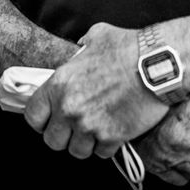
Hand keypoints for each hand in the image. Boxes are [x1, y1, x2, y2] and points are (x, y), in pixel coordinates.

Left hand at [23, 22, 167, 158]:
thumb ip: (83, 46)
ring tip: (97, 127)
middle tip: (76, 126)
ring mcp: (89, 125)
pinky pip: (101, 153)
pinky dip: (107, 145)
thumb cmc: (129, 47)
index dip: (41, 120)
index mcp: (60, 83)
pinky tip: (115, 129)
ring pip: (77, 151)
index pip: (33, 115)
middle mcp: (70, 107)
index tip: (50, 119)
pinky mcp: (111, 137)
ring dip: (86, 142)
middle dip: (63, 136)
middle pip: (52, 141)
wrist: (157, 63)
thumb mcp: (98, 36)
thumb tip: (82, 47)